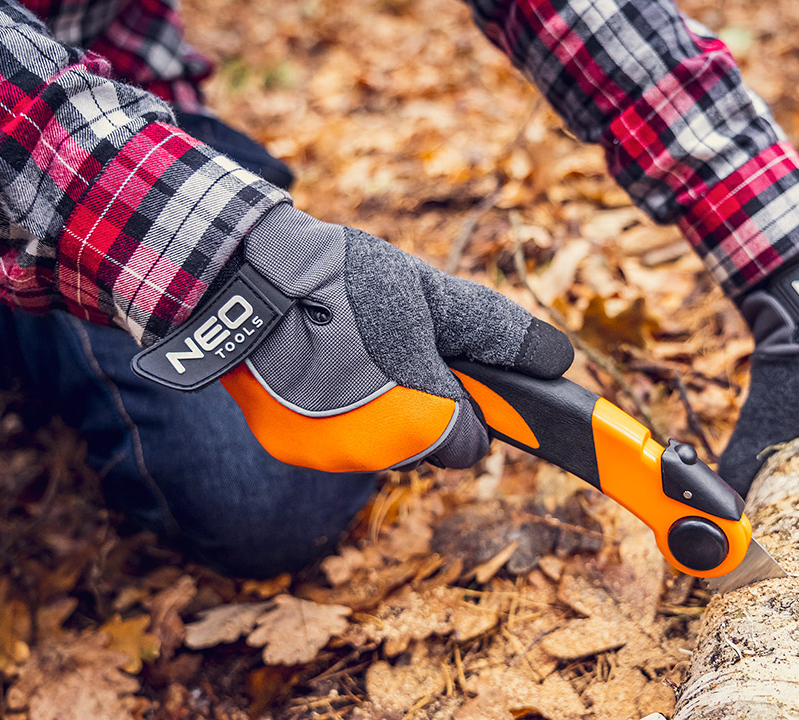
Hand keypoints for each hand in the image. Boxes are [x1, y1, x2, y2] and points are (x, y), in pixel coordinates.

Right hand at [133, 204, 572, 471]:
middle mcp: (374, 459)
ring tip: (348, 343)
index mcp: (421, 427)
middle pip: (424, 444)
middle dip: (420, 400)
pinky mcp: (285, 448)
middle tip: (392, 343)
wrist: (241, 277)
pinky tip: (315, 360)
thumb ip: (498, 334)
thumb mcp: (433, 295)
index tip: (446, 366)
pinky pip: (332, 435)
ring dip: (375, 404)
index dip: (466, 402)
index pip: (472, 445)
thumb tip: (557, 362)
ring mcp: (325, 458)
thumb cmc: (346, 283)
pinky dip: (331, 408)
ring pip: (378, 441)